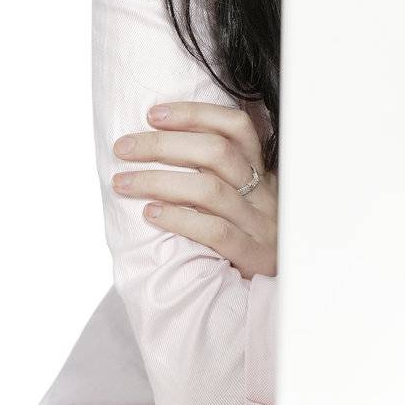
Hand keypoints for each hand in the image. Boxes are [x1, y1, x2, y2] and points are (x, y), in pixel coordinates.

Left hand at [111, 101, 277, 279]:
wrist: (280, 291)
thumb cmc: (249, 238)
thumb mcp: (245, 199)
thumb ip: (216, 176)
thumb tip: (155, 149)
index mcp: (260, 171)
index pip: (236, 127)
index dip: (195, 114)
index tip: (153, 114)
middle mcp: (262, 192)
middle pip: (216, 152)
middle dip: (163, 144)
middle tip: (123, 147)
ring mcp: (258, 223)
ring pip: (210, 189)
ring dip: (159, 181)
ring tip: (123, 182)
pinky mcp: (251, 255)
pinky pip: (215, 232)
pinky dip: (179, 219)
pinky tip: (151, 214)